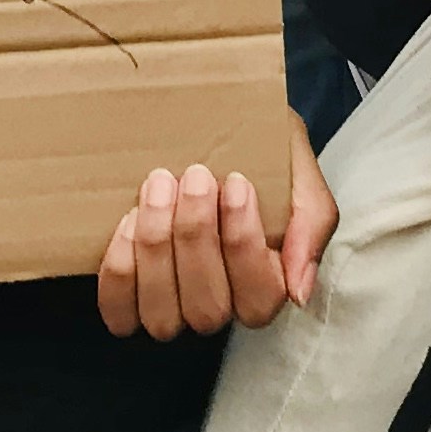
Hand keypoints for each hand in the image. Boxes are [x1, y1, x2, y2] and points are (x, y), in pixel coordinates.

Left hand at [93, 115, 337, 339]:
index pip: (260, 298)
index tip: (238, 184)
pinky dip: (121, 271)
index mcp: (264, 283)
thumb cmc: (257, 148)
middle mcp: (218, 305)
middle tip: (193, 176)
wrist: (204, 115)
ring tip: (157, 189)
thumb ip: (311, 222)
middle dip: (197, 237)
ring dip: (157, 248)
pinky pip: (119, 312)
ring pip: (163, 316)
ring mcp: (170, 307)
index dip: (244, 246)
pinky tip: (129, 222)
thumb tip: (299, 292)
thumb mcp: (297, 167)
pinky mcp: (127, 297)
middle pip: (208, 308)